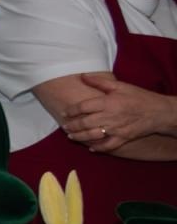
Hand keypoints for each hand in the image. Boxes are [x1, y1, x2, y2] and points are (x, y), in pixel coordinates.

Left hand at [60, 72, 176, 152]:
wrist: (159, 111)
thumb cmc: (139, 97)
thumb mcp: (120, 86)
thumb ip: (99, 82)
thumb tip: (82, 76)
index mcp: (108, 102)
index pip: (83, 107)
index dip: (71, 110)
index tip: (64, 112)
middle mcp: (110, 116)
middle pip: (84, 123)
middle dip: (72, 126)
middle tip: (64, 126)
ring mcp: (116, 129)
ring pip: (92, 135)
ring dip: (79, 137)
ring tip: (71, 136)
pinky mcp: (123, 138)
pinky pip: (108, 146)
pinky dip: (98, 148)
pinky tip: (90, 148)